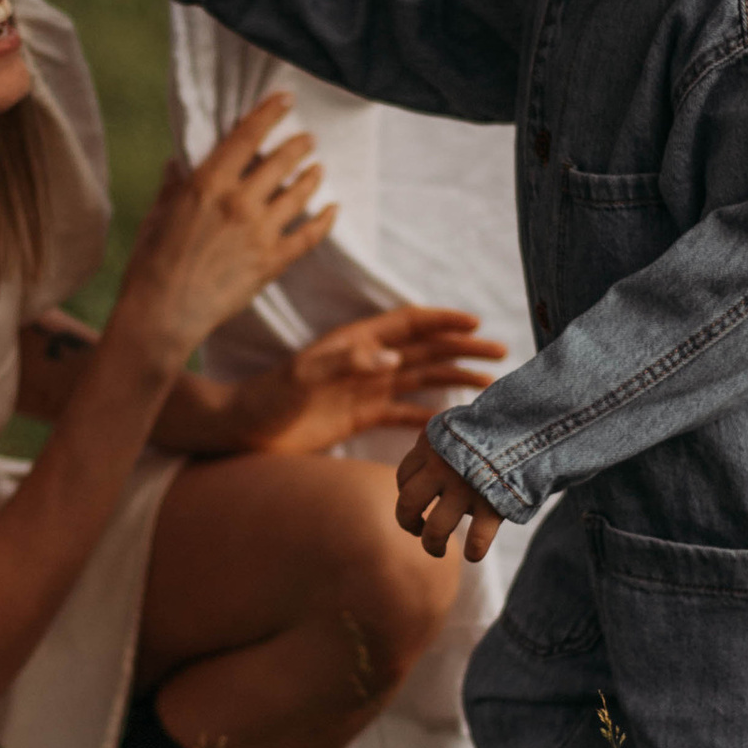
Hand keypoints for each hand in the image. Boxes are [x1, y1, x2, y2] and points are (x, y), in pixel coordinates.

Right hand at [114, 95, 335, 363]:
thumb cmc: (151, 264)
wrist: (163, 313)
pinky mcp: (271, 262)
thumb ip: (172, 187)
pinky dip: (324, 221)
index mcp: (208, 184)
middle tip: (308, 139)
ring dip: (312, 177)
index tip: (285, 99)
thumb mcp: (156, 215)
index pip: (246, 137)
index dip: (268, 113)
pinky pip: (308, 236)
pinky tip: (333, 210)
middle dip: (298, 145)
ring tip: (319, 169)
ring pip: (299, 194)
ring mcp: (259, 232)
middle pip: (280, 162)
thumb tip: (176, 164)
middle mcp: (239, 202)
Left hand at [220, 308, 506, 455]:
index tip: (475, 321)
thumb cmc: (269, 397)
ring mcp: (367, 387)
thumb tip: (392, 358)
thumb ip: (346, 362)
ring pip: (422, 378)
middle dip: (462, 347)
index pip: (409, 323)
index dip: (442, 320)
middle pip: (425, 349)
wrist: (246, 427)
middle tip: (501, 351)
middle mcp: (368, 360)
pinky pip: (405, 411)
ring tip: (490, 383)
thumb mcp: (304, 375)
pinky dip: (430, 413)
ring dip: (454, 377)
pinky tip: (454, 422)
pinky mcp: (361, 415)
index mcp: (358, 342)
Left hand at [394, 425, 507, 562]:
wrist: (533, 420)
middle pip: (408, 504)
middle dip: (408, 523)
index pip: (404, 476)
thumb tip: (428, 473)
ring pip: (436, 529)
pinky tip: (473, 554)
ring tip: (438, 550)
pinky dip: (474, 551)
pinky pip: (476, 540)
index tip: (418, 501)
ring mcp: (466, 488)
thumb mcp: (461, 424)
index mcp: (431, 444)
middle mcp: (442, 466)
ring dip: (432, 545)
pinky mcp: (492, 505)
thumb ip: (444, 444)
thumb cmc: (496, 426)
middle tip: (417, 530)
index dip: (406, 493)